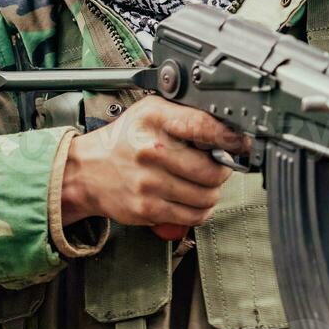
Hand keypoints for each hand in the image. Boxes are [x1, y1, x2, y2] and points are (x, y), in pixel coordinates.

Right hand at [60, 94, 246, 228]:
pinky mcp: (148, 209)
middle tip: (217, 167)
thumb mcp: (150, 112)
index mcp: (154, 120)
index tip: (240, 143)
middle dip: (222, 170)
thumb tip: (226, 127)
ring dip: (212, 192)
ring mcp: (149, 183)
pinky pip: (192, 216)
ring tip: (203, 184)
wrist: (87, 171)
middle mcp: (151, 151)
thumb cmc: (124, 140)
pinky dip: (200, 211)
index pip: (202, 126)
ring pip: (207, 196)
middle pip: (212, 169)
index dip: (229, 137)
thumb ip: (186, 115)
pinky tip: (193, 200)